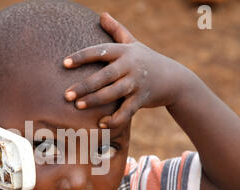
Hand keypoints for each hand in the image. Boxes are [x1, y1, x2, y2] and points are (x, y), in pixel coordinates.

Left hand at [63, 12, 186, 128]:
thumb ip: (117, 30)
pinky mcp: (142, 99)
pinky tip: (100, 123)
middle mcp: (130, 66)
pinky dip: (114, 119)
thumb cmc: (146, 60)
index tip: (65, 63)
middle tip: (66, 95)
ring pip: (113, 93)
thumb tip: (102, 15)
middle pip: (104, 76)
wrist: (174, 79)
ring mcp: (137, 83)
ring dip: (95, 101)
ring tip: (78, 106)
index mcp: (124, 51)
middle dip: (84, 86)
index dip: (82, 57)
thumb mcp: (133, 43)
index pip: (100, 51)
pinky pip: (126, 111)